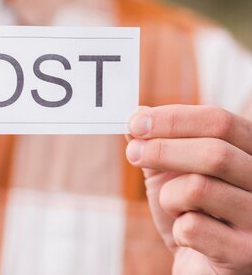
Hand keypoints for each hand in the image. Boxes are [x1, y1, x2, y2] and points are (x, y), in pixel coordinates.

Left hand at [127, 105, 251, 274]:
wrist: (206, 268)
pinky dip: (177, 229)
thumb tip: (137, 113)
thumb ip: (157, 142)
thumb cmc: (192, 213)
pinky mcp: (247, 254)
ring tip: (172, 207)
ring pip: (200, 188)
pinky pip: (193, 228)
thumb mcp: (172, 172)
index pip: (220, 121)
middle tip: (132, 154)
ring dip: (169, 196)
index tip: (135, 123)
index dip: (173, 118)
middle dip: (162, 150)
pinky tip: (187, 236)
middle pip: (214, 152)